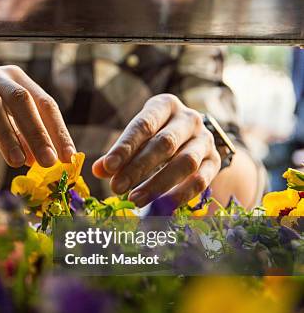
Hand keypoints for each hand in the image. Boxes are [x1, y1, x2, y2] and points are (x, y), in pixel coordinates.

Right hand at [0, 63, 75, 167]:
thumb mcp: (3, 127)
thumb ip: (22, 139)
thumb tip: (45, 161)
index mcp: (16, 79)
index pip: (44, 103)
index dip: (57, 131)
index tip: (68, 159)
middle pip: (20, 99)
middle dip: (37, 132)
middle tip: (48, 162)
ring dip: (5, 132)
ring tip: (16, 161)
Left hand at [92, 94, 220, 206]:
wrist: (192, 136)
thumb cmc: (155, 135)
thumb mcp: (135, 137)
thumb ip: (117, 154)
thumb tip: (98, 170)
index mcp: (165, 105)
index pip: (144, 125)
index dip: (125, 146)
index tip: (108, 166)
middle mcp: (190, 119)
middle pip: (165, 143)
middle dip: (138, 167)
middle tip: (116, 187)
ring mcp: (205, 140)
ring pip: (185, 162)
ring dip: (158, 184)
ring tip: (135, 199)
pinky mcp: (215, 161)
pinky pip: (200, 180)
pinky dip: (179, 195)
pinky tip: (159, 206)